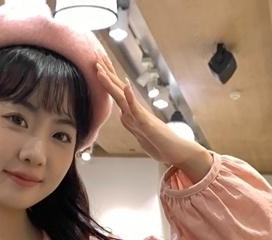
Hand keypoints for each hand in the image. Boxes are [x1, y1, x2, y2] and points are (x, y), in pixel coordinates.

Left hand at [95, 55, 209, 171]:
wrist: (176, 152)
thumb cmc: (160, 145)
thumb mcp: (139, 134)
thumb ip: (131, 124)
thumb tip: (123, 116)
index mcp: (131, 113)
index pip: (116, 93)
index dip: (106, 80)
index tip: (97, 65)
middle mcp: (134, 111)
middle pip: (117, 89)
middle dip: (106, 73)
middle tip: (95, 55)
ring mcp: (140, 116)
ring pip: (122, 96)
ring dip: (111, 82)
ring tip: (101, 68)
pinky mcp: (146, 123)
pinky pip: (136, 109)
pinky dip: (130, 97)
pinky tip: (126, 86)